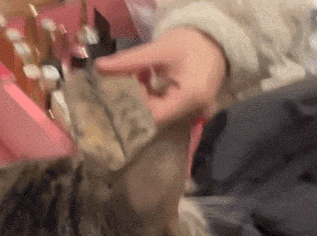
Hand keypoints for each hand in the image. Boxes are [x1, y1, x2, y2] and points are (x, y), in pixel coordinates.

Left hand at [95, 27, 227, 123]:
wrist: (217, 38)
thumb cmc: (191, 41)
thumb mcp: (158, 50)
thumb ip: (129, 61)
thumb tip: (99, 68)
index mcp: (190, 97)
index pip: (153, 115)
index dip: (133, 106)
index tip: (118, 91)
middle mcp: (194, 110)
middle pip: (156, 115)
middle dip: (136, 101)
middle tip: (121, 83)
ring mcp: (194, 111)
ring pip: (160, 112)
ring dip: (143, 97)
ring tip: (134, 77)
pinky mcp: (191, 107)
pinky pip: (166, 107)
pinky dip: (153, 97)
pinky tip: (145, 80)